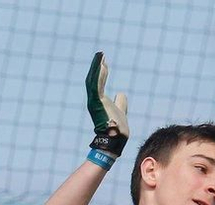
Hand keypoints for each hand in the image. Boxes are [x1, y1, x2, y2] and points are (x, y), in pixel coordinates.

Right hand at [85, 52, 129, 167]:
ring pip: (94, 80)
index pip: (98, 85)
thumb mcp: (121, 110)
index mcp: (100, 102)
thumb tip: (121, 93)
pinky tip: (101, 62)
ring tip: (100, 55)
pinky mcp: (96, 102)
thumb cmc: (118, 130)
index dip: (101, 74)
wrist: (115, 140)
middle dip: (97, 67)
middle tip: (100, 55)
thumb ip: (121, 102)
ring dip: (96, 67)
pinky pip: (96, 84)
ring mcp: (95, 101)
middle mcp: (95, 101)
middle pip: (94, 80)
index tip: (104, 64)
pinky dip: (98, 73)